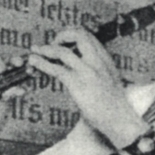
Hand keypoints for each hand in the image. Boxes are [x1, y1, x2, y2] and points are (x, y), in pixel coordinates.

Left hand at [27, 28, 145, 147]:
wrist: (120, 120)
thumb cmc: (115, 107)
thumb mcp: (110, 82)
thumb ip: (99, 72)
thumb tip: (84, 72)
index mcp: (106, 60)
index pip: (88, 36)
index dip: (73, 36)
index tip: (63, 43)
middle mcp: (98, 61)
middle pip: (79, 34)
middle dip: (62, 35)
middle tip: (52, 44)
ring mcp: (88, 71)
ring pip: (63, 51)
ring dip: (46, 49)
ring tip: (35, 51)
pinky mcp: (78, 84)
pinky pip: (56, 69)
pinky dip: (42, 63)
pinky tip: (34, 62)